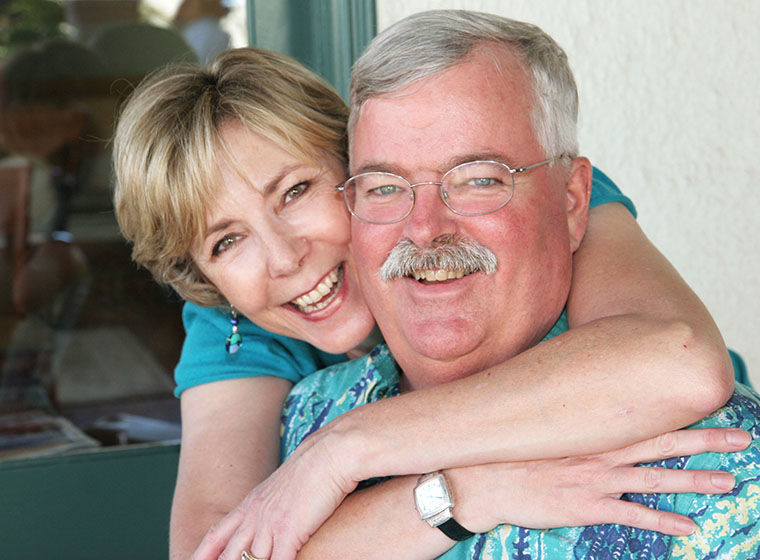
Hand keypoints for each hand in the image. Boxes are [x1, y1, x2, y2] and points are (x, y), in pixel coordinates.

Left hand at [189, 425, 359, 559]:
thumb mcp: (285, 487)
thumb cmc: (316, 467)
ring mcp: (270, 525)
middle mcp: (256, 515)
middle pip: (227, 554)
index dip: (201, 554)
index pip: (217, 534)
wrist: (332, 451)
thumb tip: (273, 516)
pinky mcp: (289, 533)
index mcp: (252, 503)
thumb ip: (272, 505)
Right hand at [449, 427, 750, 535]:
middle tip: (741, 437)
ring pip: (655, 479)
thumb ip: (566, 414)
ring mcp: (595, 480)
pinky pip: (632, 517)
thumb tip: (582, 398)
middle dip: (704, 441)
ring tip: (728, 482)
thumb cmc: (508, 448)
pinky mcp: (586, 507)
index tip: (709, 404)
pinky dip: (663, 522)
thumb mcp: (539, 423)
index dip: (678, 413)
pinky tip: (690, 527)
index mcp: (589, 429)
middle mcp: (600, 451)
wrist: (480, 478)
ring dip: (695, 481)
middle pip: (662, 444)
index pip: (643, 417)